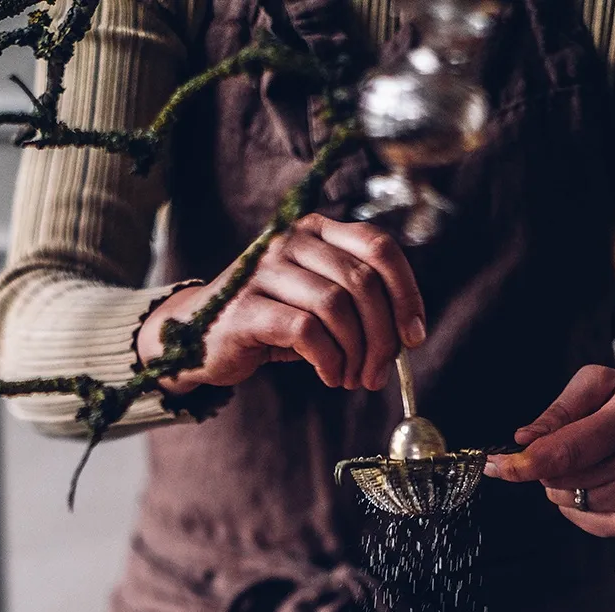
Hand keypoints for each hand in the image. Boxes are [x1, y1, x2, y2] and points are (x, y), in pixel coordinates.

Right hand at [136, 214, 425, 395]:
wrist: (200, 336)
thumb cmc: (271, 322)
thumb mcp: (320, 303)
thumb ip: (360, 304)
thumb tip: (407, 336)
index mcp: (317, 230)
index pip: (379, 248)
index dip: (406, 294)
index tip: (414, 336)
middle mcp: (292, 240)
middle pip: (362, 282)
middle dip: (382, 337)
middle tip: (379, 373)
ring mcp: (265, 270)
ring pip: (337, 306)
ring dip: (356, 353)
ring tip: (352, 378)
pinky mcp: (247, 307)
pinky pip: (306, 331)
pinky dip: (329, 360)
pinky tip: (330, 375)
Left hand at [483, 366, 614, 538]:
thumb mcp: (603, 386)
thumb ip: (560, 409)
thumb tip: (524, 440)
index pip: (567, 450)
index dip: (524, 462)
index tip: (495, 464)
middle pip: (559, 478)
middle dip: (546, 465)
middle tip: (566, 446)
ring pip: (565, 500)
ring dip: (563, 483)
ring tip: (594, 461)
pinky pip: (580, 519)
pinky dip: (576, 504)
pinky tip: (600, 482)